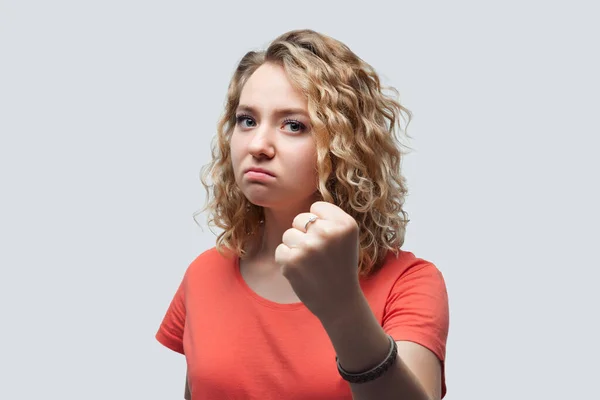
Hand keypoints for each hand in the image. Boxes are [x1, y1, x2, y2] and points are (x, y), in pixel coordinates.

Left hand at [275, 201, 362, 322]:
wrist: (339, 301)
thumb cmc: (340, 265)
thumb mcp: (346, 237)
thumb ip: (329, 218)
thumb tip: (306, 207)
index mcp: (345, 223)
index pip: (316, 207)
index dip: (319, 223)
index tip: (328, 240)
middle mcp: (327, 232)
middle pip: (300, 219)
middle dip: (304, 234)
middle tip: (318, 254)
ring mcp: (309, 247)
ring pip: (288, 234)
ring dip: (295, 248)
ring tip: (310, 263)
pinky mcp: (292, 261)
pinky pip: (280, 250)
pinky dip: (287, 261)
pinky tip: (302, 271)